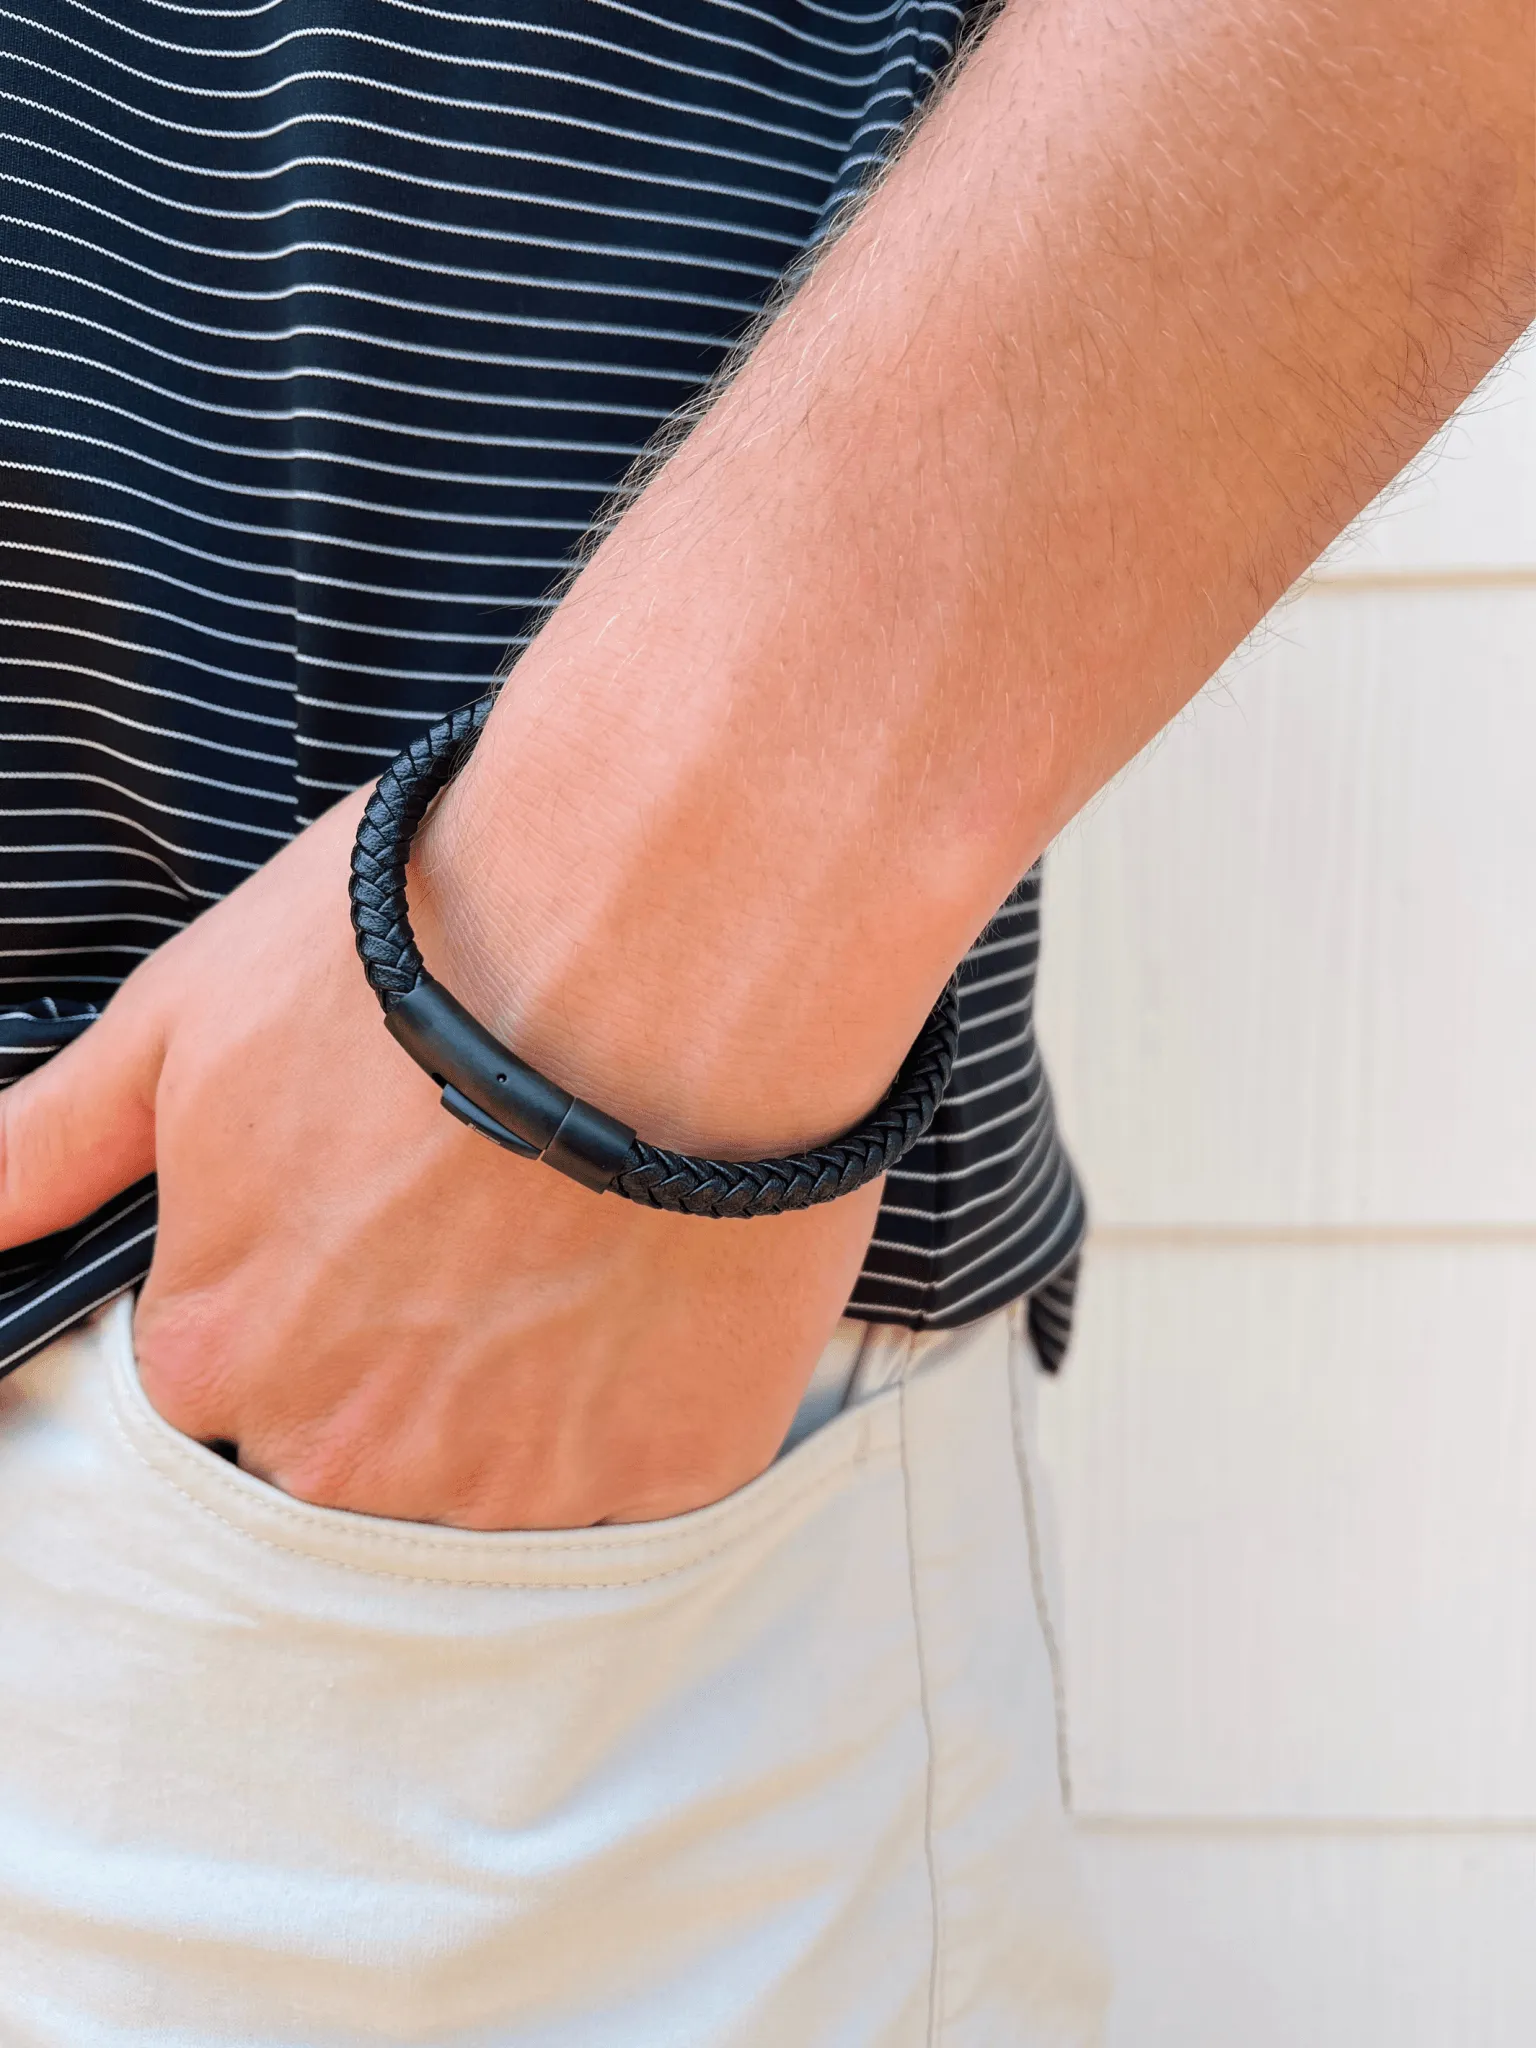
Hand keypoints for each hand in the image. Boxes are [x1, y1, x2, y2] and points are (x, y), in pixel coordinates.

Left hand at [0, 793, 881, 1528]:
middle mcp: (351, 1452)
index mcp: (222, 1354)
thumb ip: (53, 1146)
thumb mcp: (191, 1016)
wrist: (664, 940)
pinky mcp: (667, 1472)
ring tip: (578, 1229)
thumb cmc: (429, 955)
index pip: (225, 1383)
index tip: (373, 1213)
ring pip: (497, 1475)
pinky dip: (645, 1395)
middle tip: (485, 1214)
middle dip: (404, 1353)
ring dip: (528, 1383)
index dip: (303, 1285)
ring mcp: (519, 1480)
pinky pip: (637, 1473)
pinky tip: (658, 1274)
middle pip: (355, 1445)